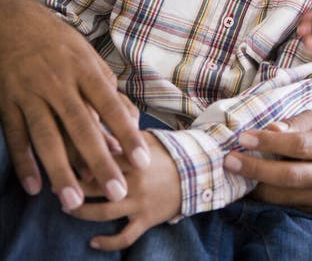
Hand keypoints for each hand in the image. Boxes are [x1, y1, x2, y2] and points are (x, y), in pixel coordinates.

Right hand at [0, 0, 149, 208]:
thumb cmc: (58, 41)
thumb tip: (128, 118)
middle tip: (117, 190)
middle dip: (100, 161)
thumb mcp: (88, 55)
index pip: (110, 106)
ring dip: (61, 171)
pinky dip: (24, 163)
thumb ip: (106, 87)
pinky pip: (17, 137)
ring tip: (74, 201)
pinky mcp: (8, 103)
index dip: (126, 133)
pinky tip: (34, 187)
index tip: (141, 160)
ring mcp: (32, 94)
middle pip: (81, 127)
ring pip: (47, 137)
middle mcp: (59, 83)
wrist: (14, 22)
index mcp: (84, 69)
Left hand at [67, 132, 180, 250]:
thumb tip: (99, 127)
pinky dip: (108, 243)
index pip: (102, 159)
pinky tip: (92, 242)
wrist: (196, 173)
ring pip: (104, 213)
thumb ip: (125, 134)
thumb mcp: (148, 138)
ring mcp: (140, 203)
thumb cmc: (169, 153)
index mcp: (135, 159)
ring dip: (82, 212)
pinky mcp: (146, 220)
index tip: (64, 161)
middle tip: (58, 187)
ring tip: (69, 208)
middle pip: (97, 186)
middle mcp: (135, 182)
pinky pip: (125, 238)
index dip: (81, 161)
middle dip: (74, 187)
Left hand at [223, 109, 311, 211]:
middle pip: (290, 175)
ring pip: (285, 195)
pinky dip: (265, 195)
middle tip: (230, 160)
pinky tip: (249, 184)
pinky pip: (286, 203)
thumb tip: (271, 128)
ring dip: (256, 185)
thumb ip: (295, 123)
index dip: (270, 143)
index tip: (244, 138)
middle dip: (257, 169)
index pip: (299, 145)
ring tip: (233, 173)